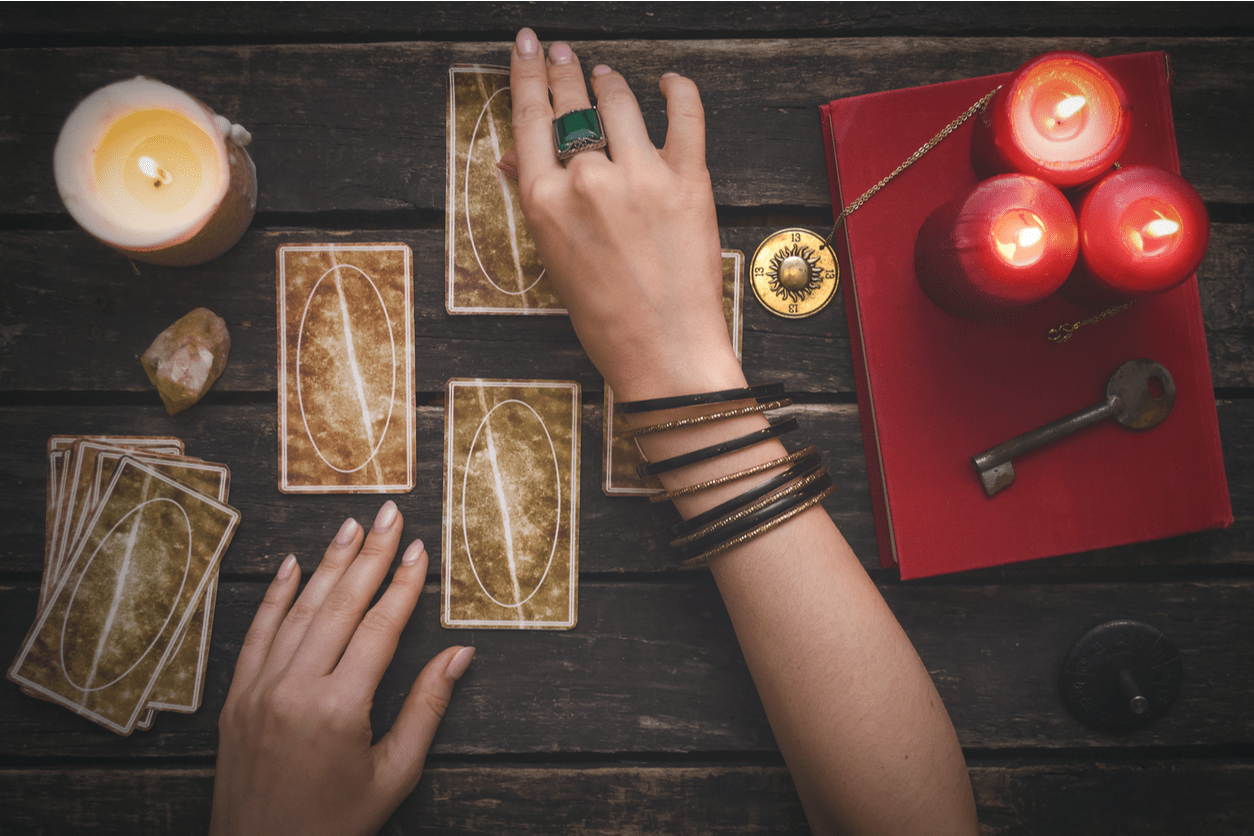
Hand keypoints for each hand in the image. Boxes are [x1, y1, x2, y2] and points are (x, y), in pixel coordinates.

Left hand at [209, 501, 473, 835]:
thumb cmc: (335, 823)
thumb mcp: (394, 774)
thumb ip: (427, 708)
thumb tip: (460, 655)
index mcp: (339, 709)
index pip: (379, 628)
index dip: (404, 585)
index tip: (421, 549)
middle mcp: (294, 689)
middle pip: (339, 605)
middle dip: (370, 555)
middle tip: (389, 514)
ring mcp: (258, 690)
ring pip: (298, 610)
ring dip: (328, 563)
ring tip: (351, 526)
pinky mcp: (235, 698)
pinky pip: (257, 633)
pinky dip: (274, 596)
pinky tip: (291, 564)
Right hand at [509, 28, 744, 400]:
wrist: (664, 351)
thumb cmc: (606, 317)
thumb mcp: (556, 259)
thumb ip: (539, 200)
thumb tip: (516, 157)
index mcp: (547, 201)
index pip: (530, 118)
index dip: (528, 73)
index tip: (529, 47)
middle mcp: (588, 180)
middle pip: (573, 105)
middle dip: (566, 71)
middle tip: (564, 53)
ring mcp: (641, 177)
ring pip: (620, 102)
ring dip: (610, 83)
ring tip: (607, 76)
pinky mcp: (688, 180)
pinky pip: (685, 115)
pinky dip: (678, 91)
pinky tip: (670, 82)